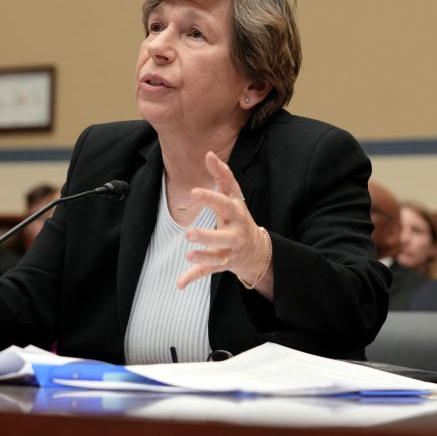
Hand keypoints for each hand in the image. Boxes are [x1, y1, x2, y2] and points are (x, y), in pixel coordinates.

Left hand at [177, 152, 272, 297]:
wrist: (257, 250)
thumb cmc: (238, 217)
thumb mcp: (233, 196)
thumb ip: (221, 175)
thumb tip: (208, 153)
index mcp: (236, 212)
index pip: (225, 203)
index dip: (211, 198)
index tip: (194, 192)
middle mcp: (236, 232)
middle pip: (224, 234)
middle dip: (208, 234)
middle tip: (190, 232)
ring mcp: (230, 250)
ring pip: (217, 256)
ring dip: (204, 256)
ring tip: (188, 253)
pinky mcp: (223, 264)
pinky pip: (208, 271)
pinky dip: (193, 277)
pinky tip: (180, 283)